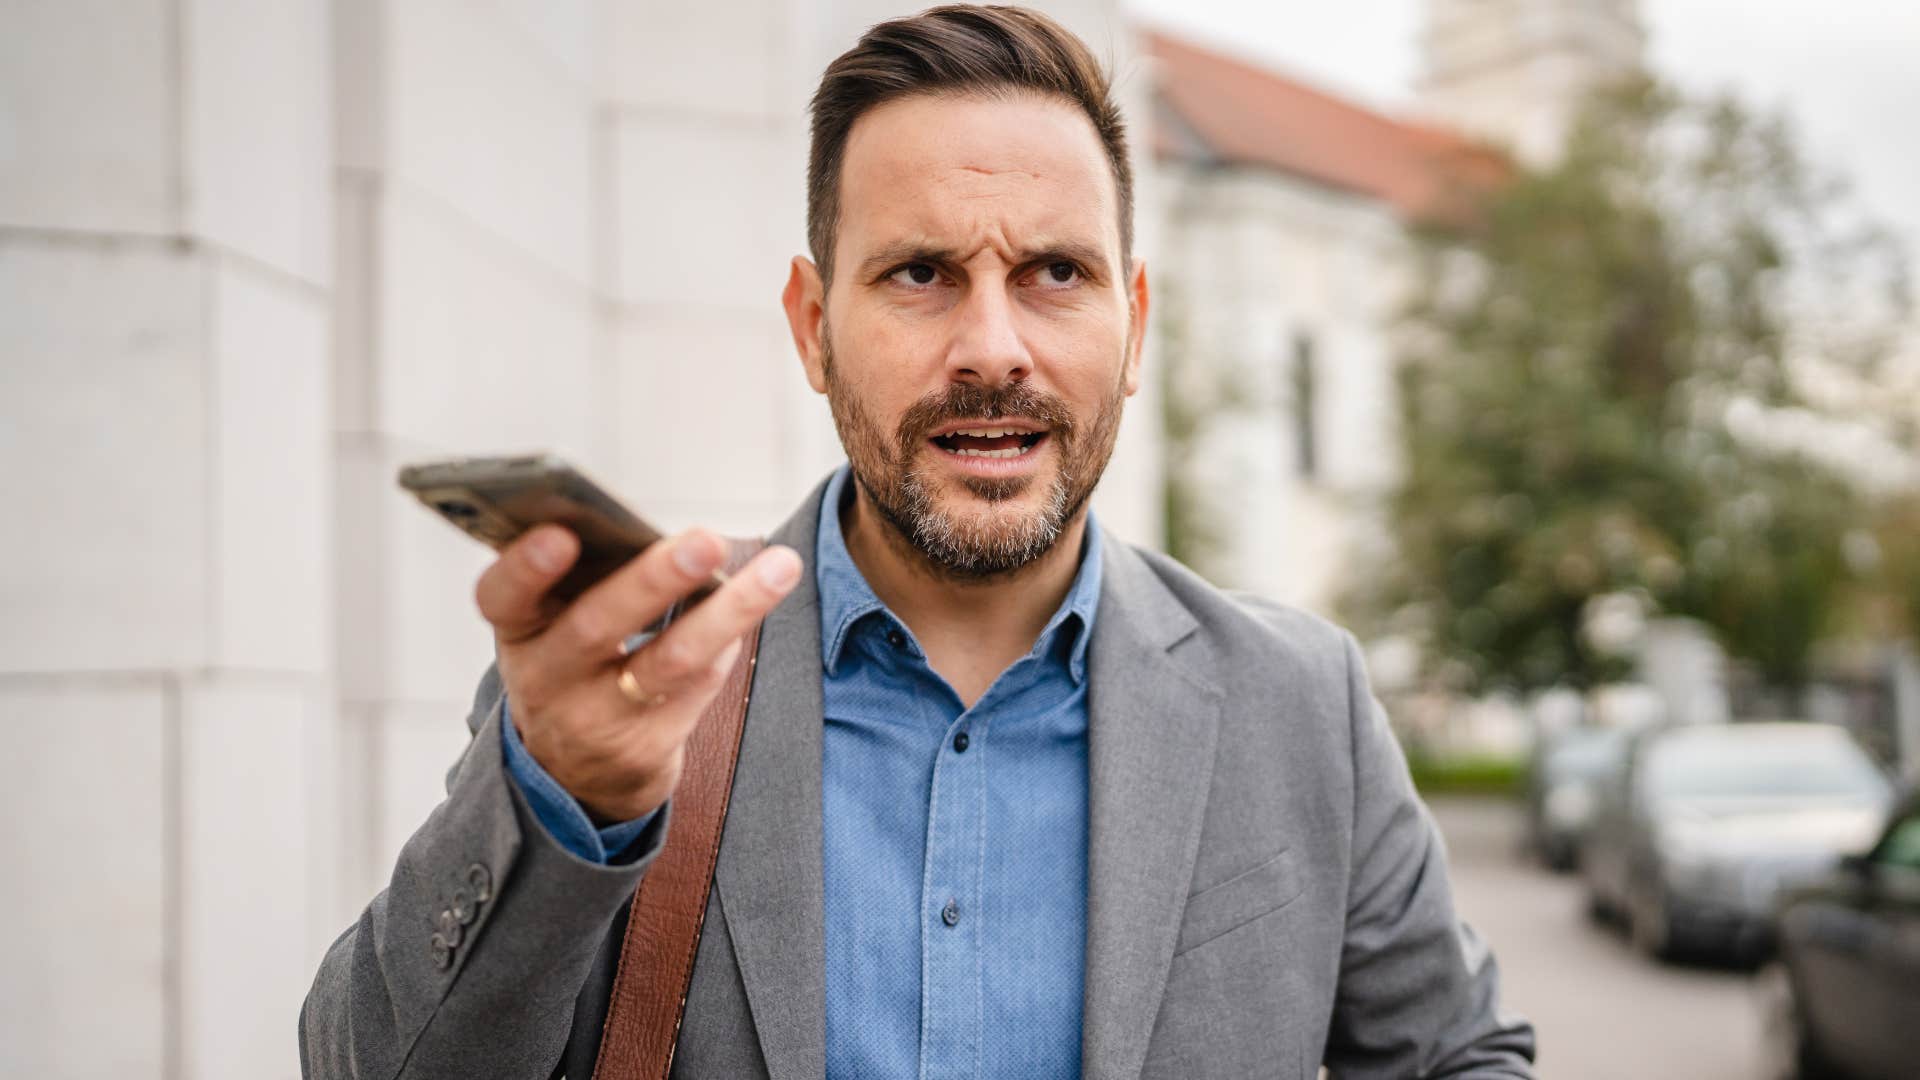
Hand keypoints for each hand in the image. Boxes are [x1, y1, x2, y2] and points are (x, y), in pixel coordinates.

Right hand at [475, 525, 801, 822]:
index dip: (525, 568)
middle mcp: (546, 680)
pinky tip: (755, 601)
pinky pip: (697, 687)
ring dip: (730, 611)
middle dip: (654, 580)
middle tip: (707, 539)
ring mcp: (595, 721)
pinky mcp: (645, 750)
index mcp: (518, 630)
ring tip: (779, 567)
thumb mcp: (552, 627)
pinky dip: (728, 640)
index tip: (559, 534)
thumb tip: (660, 528)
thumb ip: (584, 579)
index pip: (502, 597)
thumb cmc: (572, 662)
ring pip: (669, 661)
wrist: (574, 772)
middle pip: (597, 626)